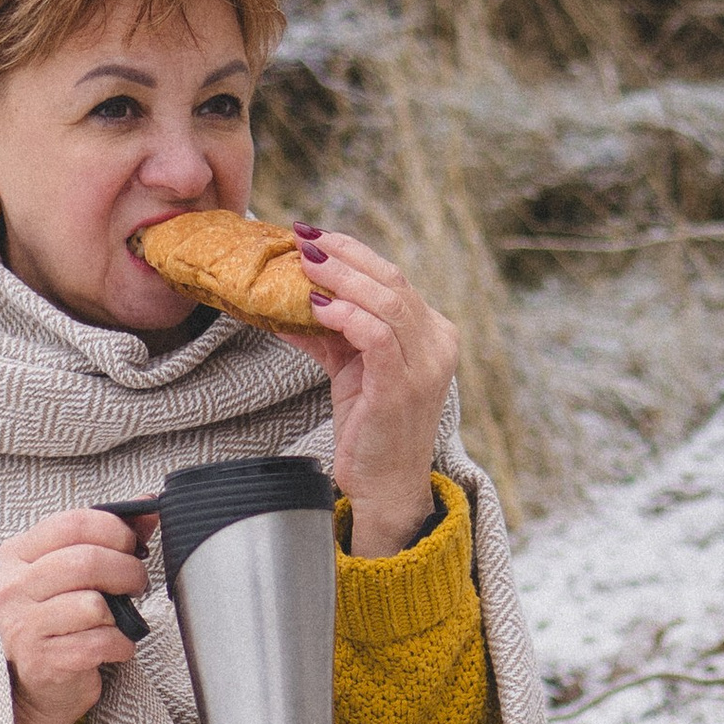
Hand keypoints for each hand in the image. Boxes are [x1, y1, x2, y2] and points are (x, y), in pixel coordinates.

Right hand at [0, 507, 151, 723]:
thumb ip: (107, 536)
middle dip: (126, 570)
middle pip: (86, 561)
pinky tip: (114, 645)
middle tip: (135, 582)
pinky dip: (120, 644)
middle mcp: (13, 589)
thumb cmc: (58, 619)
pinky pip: (100, 642)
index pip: (71, 523)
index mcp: (17, 555)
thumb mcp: (70, 572)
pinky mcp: (44, 662)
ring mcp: (24, 627)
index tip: (130, 544)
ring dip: (123, 612)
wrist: (33, 685)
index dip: (113, 529)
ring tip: (120, 617)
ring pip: (94, 605)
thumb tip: (149, 505)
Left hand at [285, 224, 459, 552]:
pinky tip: (317, 308)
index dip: (353, 252)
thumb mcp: (351, 370)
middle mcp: (438, 343)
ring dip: (340, 277)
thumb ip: (330, 333)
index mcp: (432, 333)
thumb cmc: (370, 431)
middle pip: (391, 280)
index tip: (315, 236)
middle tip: (303, 240)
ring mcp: (425, 365)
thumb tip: (285, 300)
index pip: (393, 278)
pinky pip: (376, 334)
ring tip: (304, 263)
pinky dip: (345, 315)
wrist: (386, 488)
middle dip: (344, 255)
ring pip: (386, 300)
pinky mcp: (402, 386)